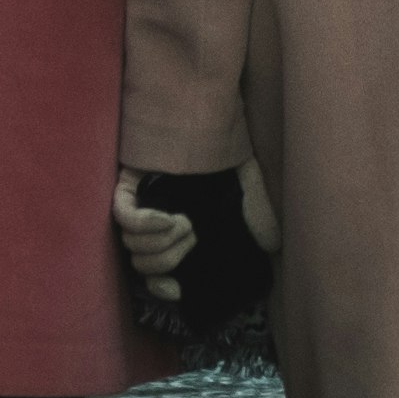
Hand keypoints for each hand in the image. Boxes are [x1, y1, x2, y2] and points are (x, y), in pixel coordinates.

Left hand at [114, 158, 279, 344]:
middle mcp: (152, 221)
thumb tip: (274, 246)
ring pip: (133, 248)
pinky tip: (167, 218)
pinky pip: (123, 219)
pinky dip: (144, 225)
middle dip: (170, 258)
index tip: (176, 290)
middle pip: (144, 265)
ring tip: (183, 221)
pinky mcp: (125, 186)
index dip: (161, 288)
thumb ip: (258, 214)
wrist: (201, 107)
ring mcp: (138, 204)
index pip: (156, 273)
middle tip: (192, 233)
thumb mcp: (247, 184)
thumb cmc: (221, 145)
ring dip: (162, 242)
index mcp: (176, 229)